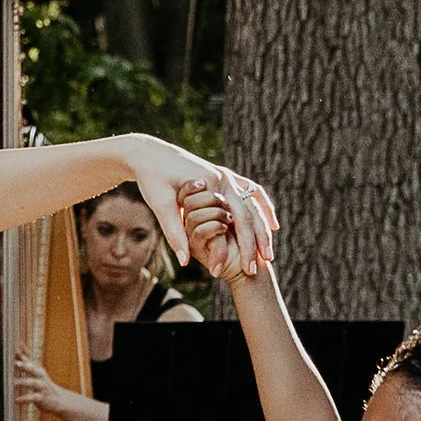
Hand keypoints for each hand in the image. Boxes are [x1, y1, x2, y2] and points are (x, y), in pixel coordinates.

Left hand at [12, 352, 86, 420]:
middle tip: (16, 364)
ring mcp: (42, 387)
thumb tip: (19, 346)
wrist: (60, 399)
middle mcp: (40, 377)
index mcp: (37, 369)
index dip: (23, 354)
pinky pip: (33, 398)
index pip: (29, 360)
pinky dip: (25, 399)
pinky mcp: (41, 398)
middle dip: (26, 366)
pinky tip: (17, 400)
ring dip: (24, 382)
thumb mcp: (36, 371)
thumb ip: (27, 360)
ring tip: (15, 383)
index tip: (16, 348)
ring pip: (33, 383)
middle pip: (34, 370)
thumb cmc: (43, 384)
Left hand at [124, 137, 275, 272]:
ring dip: (264, 227)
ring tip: (269, 252)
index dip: (245, 246)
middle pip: (250, 214)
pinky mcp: (224, 175)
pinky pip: (251, 192)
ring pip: (254, 204)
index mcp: (211, 184)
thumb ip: (174, 233)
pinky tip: (271, 223)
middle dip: (258, 241)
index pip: (238, 220)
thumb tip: (185, 261)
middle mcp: (224, 177)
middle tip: (263, 266)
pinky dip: (263, 207)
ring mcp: (226, 175)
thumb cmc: (152, 178)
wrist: (149, 153)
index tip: (247, 268)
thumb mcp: (160, 205)